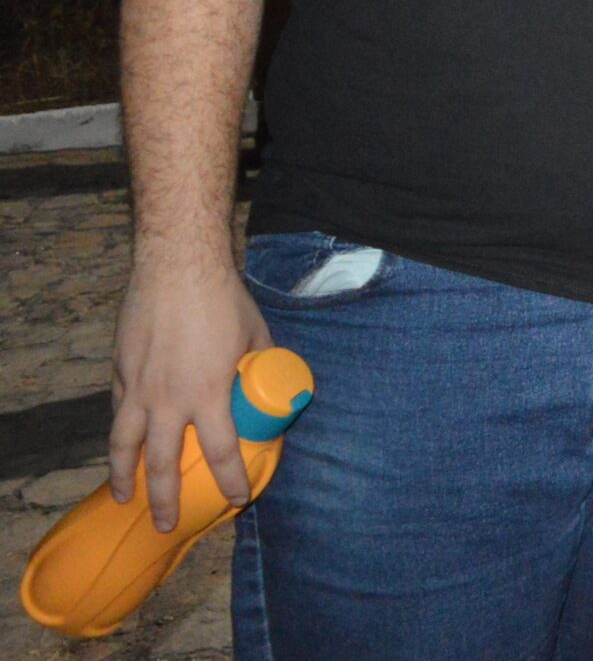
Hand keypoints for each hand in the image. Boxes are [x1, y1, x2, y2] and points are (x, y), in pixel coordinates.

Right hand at [108, 258, 269, 530]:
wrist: (177, 267)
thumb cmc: (224, 299)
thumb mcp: (256, 337)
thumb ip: (261, 366)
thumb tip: (274, 385)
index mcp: (207, 393)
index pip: (220, 452)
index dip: (231, 480)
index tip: (239, 498)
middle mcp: (167, 399)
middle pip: (162, 463)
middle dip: (165, 499)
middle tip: (167, 525)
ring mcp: (138, 387)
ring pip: (124, 445)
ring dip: (123, 476)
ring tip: (125, 499)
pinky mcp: (120, 371)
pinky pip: (117, 412)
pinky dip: (119, 434)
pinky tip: (122, 445)